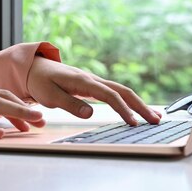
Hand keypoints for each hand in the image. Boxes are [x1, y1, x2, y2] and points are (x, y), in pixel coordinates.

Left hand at [27, 57, 161, 125]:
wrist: (34, 67)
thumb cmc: (40, 82)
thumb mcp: (49, 95)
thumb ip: (69, 104)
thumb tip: (90, 113)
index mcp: (83, 81)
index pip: (109, 95)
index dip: (123, 109)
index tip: (134, 123)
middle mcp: (92, 79)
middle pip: (123, 91)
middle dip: (141, 105)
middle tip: (157, 120)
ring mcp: (93, 82)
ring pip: (121, 91)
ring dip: (138, 104)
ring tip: (155, 117)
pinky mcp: (92, 86)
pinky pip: (114, 93)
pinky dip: (128, 101)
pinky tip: (135, 111)